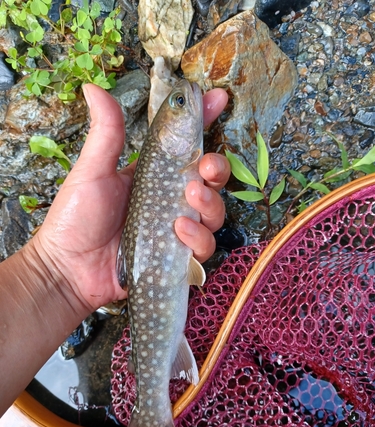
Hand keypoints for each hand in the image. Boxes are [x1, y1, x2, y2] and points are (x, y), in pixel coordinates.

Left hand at [31, 84, 229, 311]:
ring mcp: (175, 230)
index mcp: (152, 175)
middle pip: (210, 181)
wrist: (68, 269)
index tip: (218, 99)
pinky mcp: (176, 257)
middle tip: (206, 166)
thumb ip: (105, 133)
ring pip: (213, 213)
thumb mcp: (92, 171)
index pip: (184, 145)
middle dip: (217, 168)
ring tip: (190, 198)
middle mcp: (169, 201)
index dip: (204, 121)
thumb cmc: (76, 219)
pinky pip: (203, 246)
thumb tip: (93, 87)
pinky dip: (197, 237)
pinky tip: (178, 231)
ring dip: (210, 203)